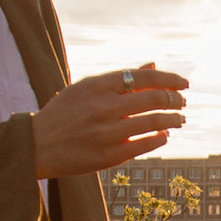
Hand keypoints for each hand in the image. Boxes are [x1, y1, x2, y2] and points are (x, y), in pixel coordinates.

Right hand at [33, 62, 189, 178]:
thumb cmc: (64, 113)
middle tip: (183, 102)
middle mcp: (104, 107)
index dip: (169, 79)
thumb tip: (153, 65)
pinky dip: (160, 138)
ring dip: (173, 120)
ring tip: (180, 120)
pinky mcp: (108, 156)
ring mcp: (107, 132)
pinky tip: (164, 135)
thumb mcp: (86, 88)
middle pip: (154, 98)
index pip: (144, 77)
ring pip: (154, 122)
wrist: (37, 145)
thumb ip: (120, 79)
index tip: (183, 83)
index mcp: (98, 85)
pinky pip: (145, 144)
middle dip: (175, 99)